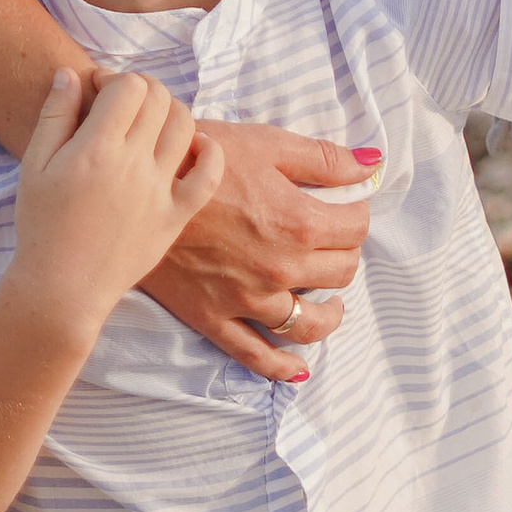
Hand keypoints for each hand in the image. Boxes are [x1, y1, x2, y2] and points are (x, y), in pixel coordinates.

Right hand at [10, 68, 222, 342]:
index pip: (128, 86)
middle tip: (122, 102)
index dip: (114, 78)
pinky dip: (209, 151)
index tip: (98, 90)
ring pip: (185, 125)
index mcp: (96, 149)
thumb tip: (70, 73)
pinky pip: (209, 175)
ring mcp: (159, 191)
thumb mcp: (34, 166)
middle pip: (158, 99)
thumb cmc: (40, 226)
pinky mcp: (175, 216)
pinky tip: (194, 145)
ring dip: (170, 111)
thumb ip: (55, 115)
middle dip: (141, 87)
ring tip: (149, 121)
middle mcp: (134, 165)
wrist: (61, 289)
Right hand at [138, 118, 385, 381]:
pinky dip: (284, 367)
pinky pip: (258, 357)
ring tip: (328, 301)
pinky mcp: (216, 319)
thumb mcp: (267, 143)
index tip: (346, 207)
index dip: (357, 214)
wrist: (139, 187)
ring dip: (328, 312)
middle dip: (343, 254)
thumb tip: (372, 166)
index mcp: (300, 223)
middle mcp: (281, 269)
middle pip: (340, 273)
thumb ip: (325, 159)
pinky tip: (299, 368)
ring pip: (310, 323)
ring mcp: (249, 301)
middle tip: (331, 242)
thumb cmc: (204, 158)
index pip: (356, 229)